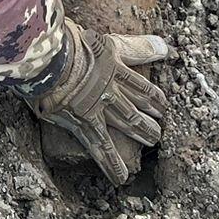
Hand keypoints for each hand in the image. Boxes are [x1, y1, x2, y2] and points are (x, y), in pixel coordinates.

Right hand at [21, 17, 169, 183]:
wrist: (52, 59)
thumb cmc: (71, 43)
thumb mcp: (107, 40)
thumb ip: (136, 46)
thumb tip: (167, 47)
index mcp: (116, 68)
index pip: (141, 87)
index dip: (153, 97)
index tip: (162, 105)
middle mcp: (113, 90)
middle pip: (137, 107)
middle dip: (149, 117)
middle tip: (159, 128)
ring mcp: (100, 107)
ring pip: (127, 124)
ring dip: (141, 134)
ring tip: (152, 143)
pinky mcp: (84, 122)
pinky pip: (100, 147)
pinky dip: (111, 163)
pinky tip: (120, 178)